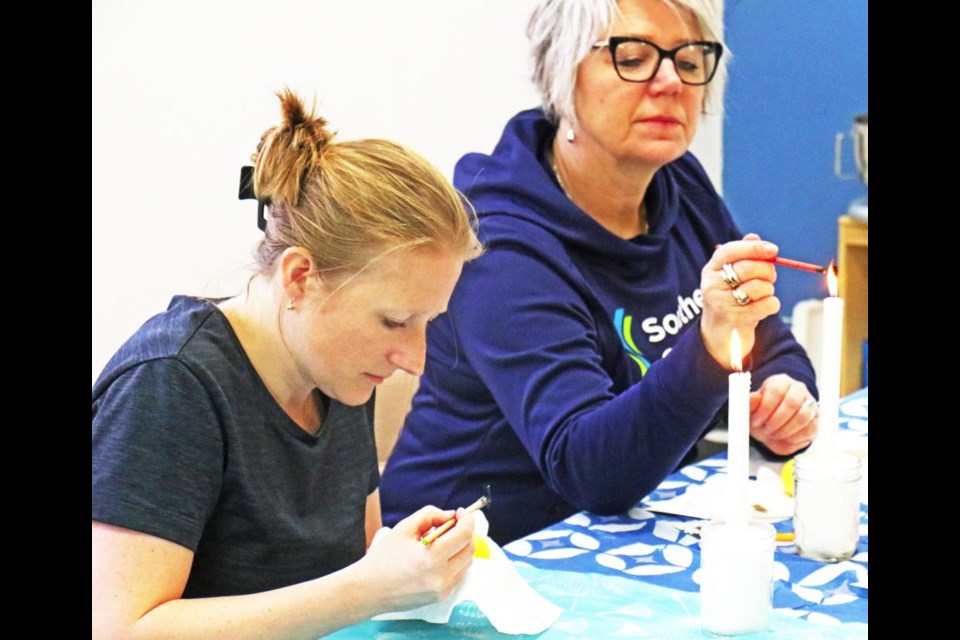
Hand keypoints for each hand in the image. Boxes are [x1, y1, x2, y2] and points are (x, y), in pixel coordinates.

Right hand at [359, 505, 474, 613]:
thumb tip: (451, 515)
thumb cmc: (383, 558)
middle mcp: (441, 576)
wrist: (369, 590)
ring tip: (442, 541)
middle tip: (451, 524)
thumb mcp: (405, 528)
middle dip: (465, 532)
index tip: (460, 512)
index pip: (464, 534)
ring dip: (461, 547)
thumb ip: (430, 515)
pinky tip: (439, 556)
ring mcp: (443, 589)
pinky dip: (455, 561)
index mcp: (431, 557)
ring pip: (467, 562)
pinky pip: (459, 574)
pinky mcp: (441, 597)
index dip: (466, 519)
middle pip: (469, 548)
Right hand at [700, 233, 780, 366]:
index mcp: (710, 270)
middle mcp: (711, 285)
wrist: (720, 335)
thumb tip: (754, 237)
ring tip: (763, 295)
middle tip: (771, 277)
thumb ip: (743, 256)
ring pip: (759, 287)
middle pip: (748, 268)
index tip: (773, 250)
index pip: (730, 251)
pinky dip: (772, 305)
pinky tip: (764, 308)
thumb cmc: (730, 300)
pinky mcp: (734, 320)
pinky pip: (767, 305)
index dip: (753, 248)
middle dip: (768, 271)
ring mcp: (721, 304)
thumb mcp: (731, 277)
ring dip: (769, 290)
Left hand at [749, 374, 817, 454]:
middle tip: (766, 429)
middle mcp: (798, 389)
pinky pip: (809, 429)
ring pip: (803, 416)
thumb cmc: (761, 415)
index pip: (776, 390)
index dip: (765, 408)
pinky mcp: (816, 420)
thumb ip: (750, 403)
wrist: (771, 428)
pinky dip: (795, 438)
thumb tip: (753, 397)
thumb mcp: (751, 409)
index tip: (756, 421)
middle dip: (776, 420)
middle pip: (791, 403)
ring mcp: (810, 404)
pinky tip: (784, 438)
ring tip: (774, 434)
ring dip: (785, 430)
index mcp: (780, 382)